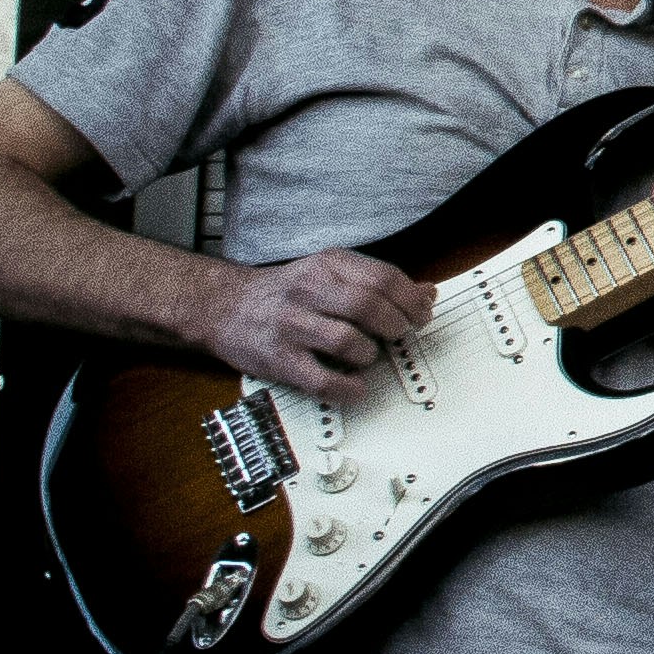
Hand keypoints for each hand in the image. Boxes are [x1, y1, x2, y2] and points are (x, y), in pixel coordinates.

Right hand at [201, 249, 433, 395]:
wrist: (225, 306)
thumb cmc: (286, 292)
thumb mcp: (330, 273)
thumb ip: (378, 282)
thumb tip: (428, 293)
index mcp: (327, 265)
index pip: (384, 278)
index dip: (411, 301)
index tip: (421, 315)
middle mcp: (308, 290)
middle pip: (369, 307)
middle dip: (396, 326)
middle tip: (399, 336)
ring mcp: (291, 325)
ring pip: (349, 342)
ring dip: (370, 354)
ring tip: (367, 356)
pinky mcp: (279, 359)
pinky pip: (322, 380)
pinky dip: (348, 388)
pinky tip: (355, 386)